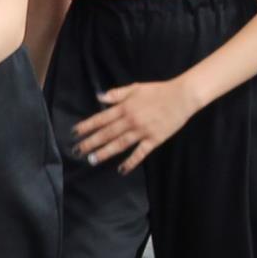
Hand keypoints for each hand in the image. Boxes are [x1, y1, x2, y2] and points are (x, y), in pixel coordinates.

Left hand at [72, 73, 202, 172]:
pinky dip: (131, 162)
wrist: (181, 97)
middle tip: (77, 151)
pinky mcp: (154, 140)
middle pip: (107, 133)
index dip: (87, 126)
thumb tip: (99, 97)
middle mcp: (130, 120)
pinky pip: (140, 153)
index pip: (101, 119)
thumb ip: (117, 94)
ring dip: (105, 153)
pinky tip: (122, 169)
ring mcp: (142, 131)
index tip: (74, 133)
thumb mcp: (135, 88)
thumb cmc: (158, 91)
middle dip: (90, 142)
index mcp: (124, 108)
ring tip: (92, 160)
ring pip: (119, 144)